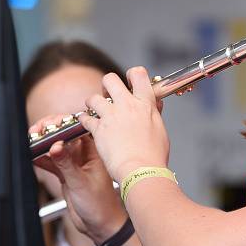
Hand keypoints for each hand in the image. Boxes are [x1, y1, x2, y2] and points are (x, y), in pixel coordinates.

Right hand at [30, 119, 126, 242]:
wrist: (101, 224)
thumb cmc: (101, 204)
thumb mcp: (80, 182)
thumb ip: (66, 164)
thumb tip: (54, 145)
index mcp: (94, 150)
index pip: (77, 128)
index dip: (62, 122)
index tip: (49, 124)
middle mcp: (84, 154)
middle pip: (64, 134)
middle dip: (49, 130)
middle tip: (36, 132)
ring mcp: (74, 163)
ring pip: (55, 147)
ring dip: (43, 143)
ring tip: (31, 140)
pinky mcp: (65, 174)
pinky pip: (50, 161)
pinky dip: (41, 158)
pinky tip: (32, 155)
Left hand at [81, 66, 170, 183]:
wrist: (142, 171)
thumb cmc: (154, 155)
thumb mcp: (160, 129)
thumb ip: (155, 113)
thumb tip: (155, 103)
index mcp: (145, 103)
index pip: (138, 74)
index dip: (132, 75)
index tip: (129, 83)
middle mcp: (127, 105)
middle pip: (110, 78)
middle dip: (107, 84)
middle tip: (108, 96)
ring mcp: (111, 116)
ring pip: (93, 97)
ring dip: (93, 103)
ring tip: (96, 111)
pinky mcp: (98, 129)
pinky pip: (85, 117)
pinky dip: (85, 120)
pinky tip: (88, 124)